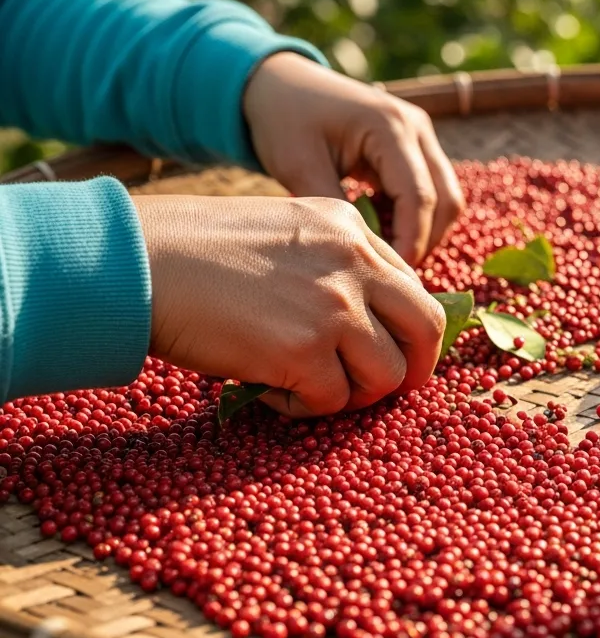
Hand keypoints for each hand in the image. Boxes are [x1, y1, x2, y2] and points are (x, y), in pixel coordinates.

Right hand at [134, 194, 444, 416]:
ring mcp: (334, 307)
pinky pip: (332, 401)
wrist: (135, 262)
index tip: (384, 350)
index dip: (403, 328)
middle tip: (378, 387)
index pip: (412, 286)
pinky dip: (305, 409)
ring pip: (387, 375)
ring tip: (308, 388)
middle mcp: (354, 262)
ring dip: (353, 394)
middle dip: (413, 368)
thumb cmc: (196, 250)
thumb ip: (333, 263)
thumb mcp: (285, 232)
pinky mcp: (305, 352)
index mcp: (351, 227)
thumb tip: (370, 320)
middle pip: (427, 329)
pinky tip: (270, 392)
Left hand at [243, 52, 464, 265]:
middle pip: (446, 199)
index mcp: (390, 126)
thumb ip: (334, 210)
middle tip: (392, 272)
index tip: (391, 274)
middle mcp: (416, 127)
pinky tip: (383, 229)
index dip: (411, 241)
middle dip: (425, 241)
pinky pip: (432, 189)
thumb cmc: (284, 118)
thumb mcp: (299, 165)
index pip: (419, 197)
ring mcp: (421, 133)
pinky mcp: (416, 144)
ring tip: (387, 253)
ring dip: (425, 230)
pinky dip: (415, 216)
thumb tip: (361, 259)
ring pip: (446, 196)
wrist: (279, 83)